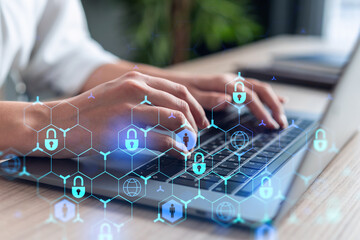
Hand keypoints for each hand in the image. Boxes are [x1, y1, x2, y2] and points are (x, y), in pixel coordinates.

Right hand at [65, 71, 208, 155]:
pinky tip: (179, 153)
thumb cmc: (88, 113)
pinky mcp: (124, 129)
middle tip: (197, 136)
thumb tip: (171, 114)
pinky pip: (163, 138)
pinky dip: (177, 148)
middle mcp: (136, 87)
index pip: (180, 89)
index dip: (196, 106)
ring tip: (189, 146)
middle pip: (182, 103)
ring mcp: (130, 106)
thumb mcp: (117, 94)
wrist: (57, 123)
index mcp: (137, 79)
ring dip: (189, 135)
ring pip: (176, 118)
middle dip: (196, 122)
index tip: (201, 121)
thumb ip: (143, 98)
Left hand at [172, 73, 287, 128]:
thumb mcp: (190, 97)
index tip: (270, 126)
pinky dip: (267, 96)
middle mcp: (231, 80)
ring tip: (282, 117)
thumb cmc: (179, 91)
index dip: (262, 111)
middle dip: (274, 106)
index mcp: (223, 83)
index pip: (250, 96)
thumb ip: (209, 99)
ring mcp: (233, 82)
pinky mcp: (231, 86)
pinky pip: (254, 89)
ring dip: (273, 102)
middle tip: (282, 124)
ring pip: (260, 88)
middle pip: (261, 90)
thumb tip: (228, 101)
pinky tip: (278, 101)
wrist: (171, 82)